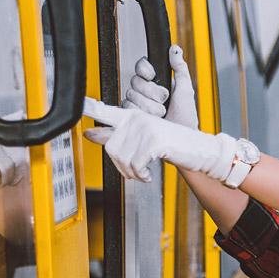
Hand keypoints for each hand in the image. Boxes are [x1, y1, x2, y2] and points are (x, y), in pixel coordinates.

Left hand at [82, 97, 235, 182]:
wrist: (198, 151)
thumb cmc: (172, 145)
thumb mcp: (141, 140)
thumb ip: (115, 136)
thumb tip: (88, 133)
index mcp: (132, 115)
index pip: (106, 110)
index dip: (90, 107)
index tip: (80, 102)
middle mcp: (137, 117)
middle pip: (111, 148)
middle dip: (121, 165)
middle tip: (136, 169)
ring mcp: (146, 128)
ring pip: (122, 159)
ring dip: (132, 172)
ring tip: (144, 171)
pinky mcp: (154, 141)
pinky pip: (135, 165)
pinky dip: (141, 175)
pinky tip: (149, 173)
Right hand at [125, 45, 197, 127]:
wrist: (180, 140)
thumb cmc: (185, 117)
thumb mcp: (185, 89)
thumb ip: (180, 68)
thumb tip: (175, 49)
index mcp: (156, 83)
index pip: (141, 67)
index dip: (144, 69)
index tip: (152, 75)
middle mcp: (144, 92)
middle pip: (135, 81)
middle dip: (151, 91)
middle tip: (164, 99)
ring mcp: (136, 105)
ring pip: (131, 95)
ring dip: (149, 105)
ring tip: (161, 113)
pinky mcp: (131, 118)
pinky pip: (127, 108)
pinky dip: (141, 113)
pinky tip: (150, 118)